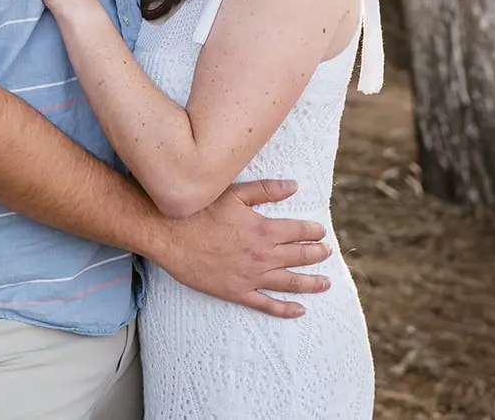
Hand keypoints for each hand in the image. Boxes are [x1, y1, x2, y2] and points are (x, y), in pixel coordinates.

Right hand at [147, 179, 332, 318]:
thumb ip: (267, 190)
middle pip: (300, 257)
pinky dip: (285, 309)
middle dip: (317, 254)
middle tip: (326, 253)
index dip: (313, 231)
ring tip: (325, 283)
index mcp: (263, 229)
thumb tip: (294, 186)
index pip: (299, 231)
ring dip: (311, 283)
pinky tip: (299, 309)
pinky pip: (266, 304)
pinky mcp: (236, 292)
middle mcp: (262, 255)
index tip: (320, 232)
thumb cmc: (199, 210)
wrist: (168, 234)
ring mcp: (250, 276)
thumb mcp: (234, 193)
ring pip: (290, 282)